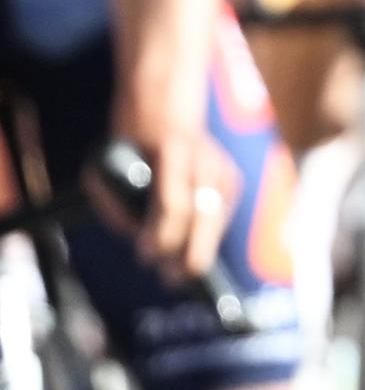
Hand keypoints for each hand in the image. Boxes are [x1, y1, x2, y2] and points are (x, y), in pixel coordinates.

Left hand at [89, 100, 239, 283]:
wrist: (164, 111)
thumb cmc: (127, 147)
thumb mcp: (105, 171)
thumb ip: (118, 209)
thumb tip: (141, 243)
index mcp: (173, 153)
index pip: (174, 206)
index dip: (160, 237)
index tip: (144, 256)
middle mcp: (206, 161)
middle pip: (204, 219)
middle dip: (189, 254)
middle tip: (171, 279)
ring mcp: (224, 170)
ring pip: (215, 223)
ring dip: (196, 249)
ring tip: (175, 273)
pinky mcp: (233, 180)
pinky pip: (219, 219)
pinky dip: (204, 236)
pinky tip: (188, 245)